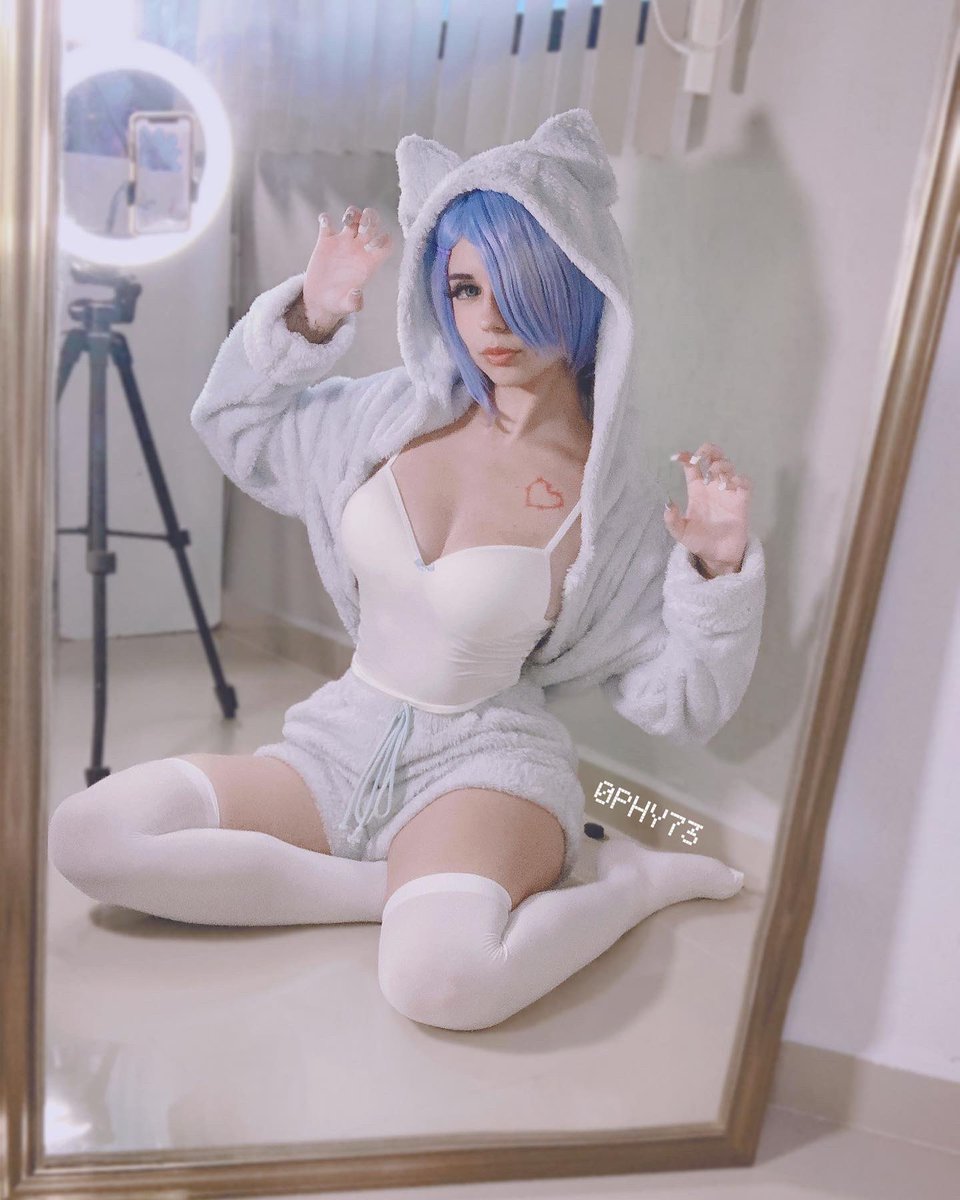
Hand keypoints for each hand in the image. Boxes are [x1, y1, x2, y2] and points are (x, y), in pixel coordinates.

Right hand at [302, 204, 394, 325]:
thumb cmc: (337, 303)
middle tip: (363, 224)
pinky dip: (325, 218)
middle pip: (372, 225)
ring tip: (347, 220)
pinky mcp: (326, 242)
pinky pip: (327, 223)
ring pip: (353, 219)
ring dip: (353, 213)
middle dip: (371, 220)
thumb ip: (353, 302)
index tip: (375, 243)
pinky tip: (324, 222)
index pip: (386, 246)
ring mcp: (343, 243)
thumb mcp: (345, 306)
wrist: (319, 301)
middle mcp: (358, 250)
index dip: (385, 240)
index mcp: (369, 263)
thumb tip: (357, 294)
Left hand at [665, 441, 751, 574]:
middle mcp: (712, 487)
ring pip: (728, 466)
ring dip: (721, 465)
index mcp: (696, 490)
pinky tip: (730, 485)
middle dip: (709, 450)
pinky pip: (744, 483)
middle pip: (713, 458)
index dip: (686, 457)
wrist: (717, 556)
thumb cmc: (699, 541)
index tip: (677, 456)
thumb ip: (672, 520)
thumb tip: (668, 503)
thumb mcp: (680, 533)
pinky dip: (738, 479)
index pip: (692, 467)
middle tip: (702, 455)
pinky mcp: (741, 500)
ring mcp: (727, 492)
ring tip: (714, 476)